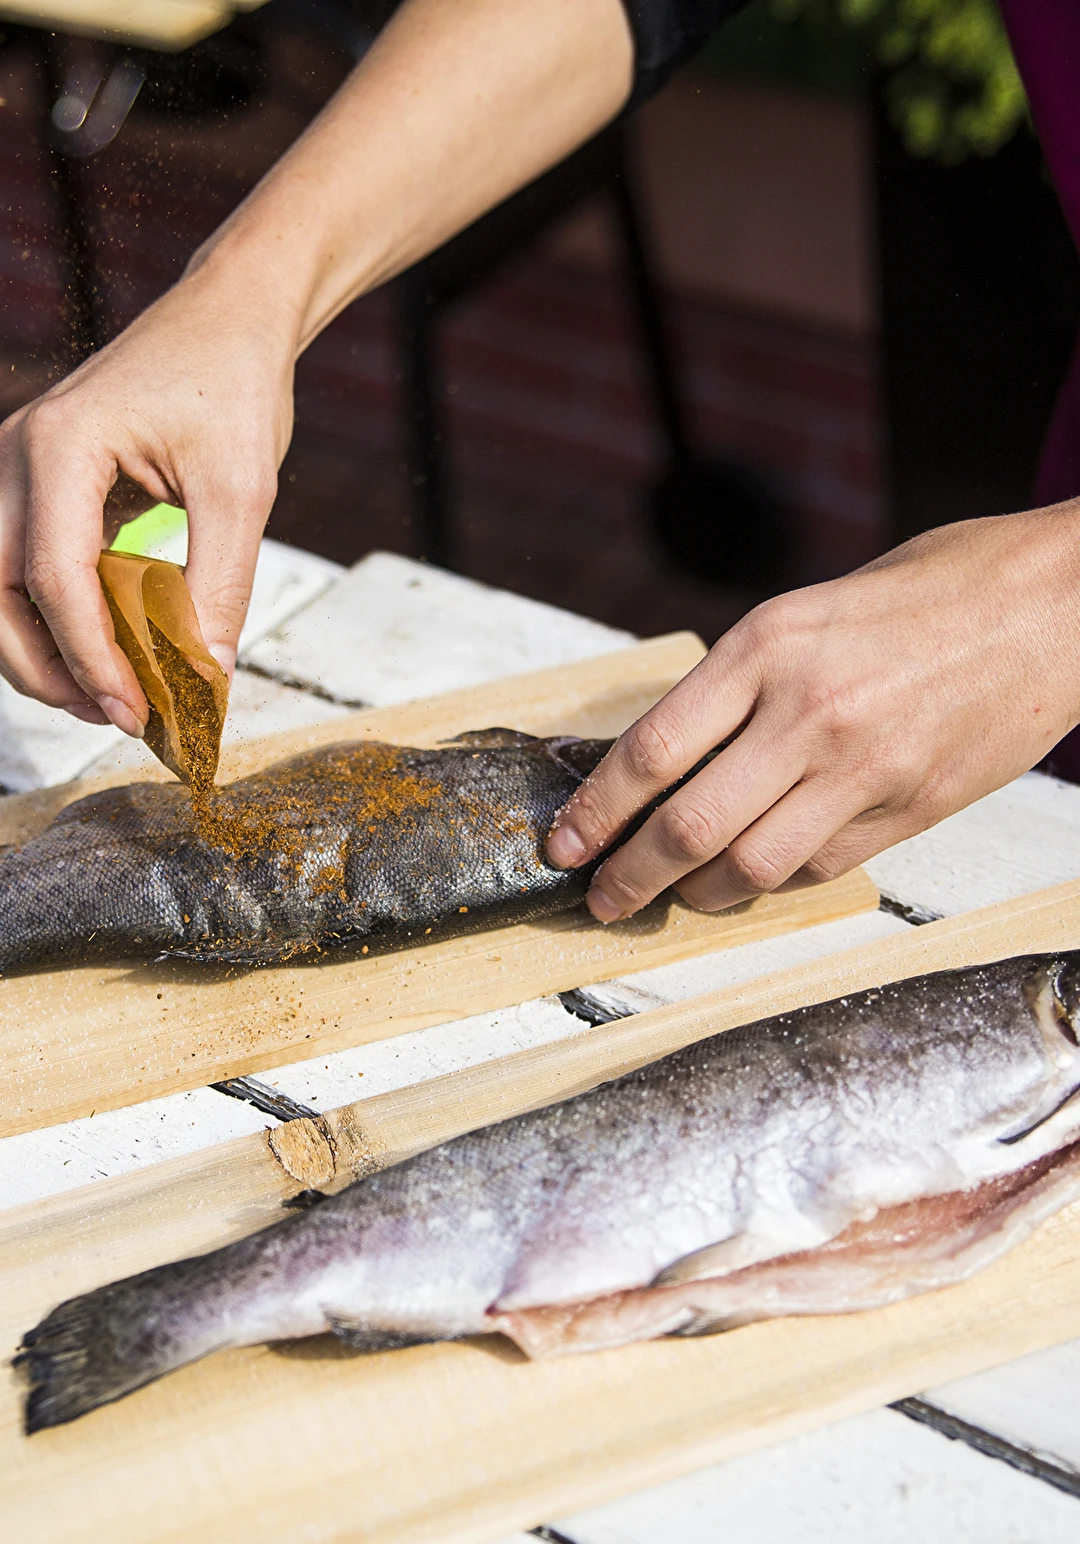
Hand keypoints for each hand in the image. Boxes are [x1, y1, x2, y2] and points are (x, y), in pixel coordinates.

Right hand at [0, 0, 632, 735]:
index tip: (138, 712)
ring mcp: (18, 469)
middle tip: (111, 714)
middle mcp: (17, 456)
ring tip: (111, 693)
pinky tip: (112, 650)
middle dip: (40, 669)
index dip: (92, 659)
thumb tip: (206, 681)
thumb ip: (219, 587)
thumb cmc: (234, 383)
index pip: (54, 580)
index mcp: (58, 446)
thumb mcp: (241, 491)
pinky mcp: (37, 484)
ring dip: (39, 652)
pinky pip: (22, 570)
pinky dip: (55, 620)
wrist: (228, 316)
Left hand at [546, 502, 1079, 920]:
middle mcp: (807, 712)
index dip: (593, 813)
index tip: (563, 845)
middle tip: (601, 899)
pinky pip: (818, 869)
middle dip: (628, 878)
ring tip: (674, 896)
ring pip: (749, 867)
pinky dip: (772, 882)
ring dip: (697, 895)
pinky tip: (753, 875)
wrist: (1057, 602)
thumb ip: (734, 683)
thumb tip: (660, 758)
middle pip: (687, 828)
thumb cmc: (927, 593)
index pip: (649, 751)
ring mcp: (863, 769)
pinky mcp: (911, 810)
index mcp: (766, 648)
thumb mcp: (805, 611)